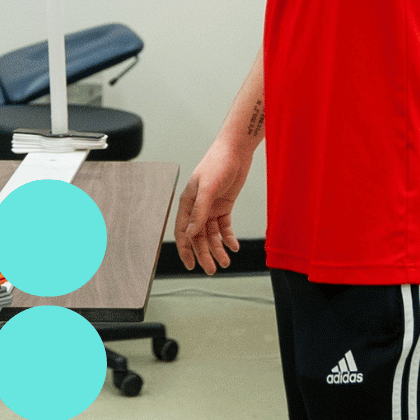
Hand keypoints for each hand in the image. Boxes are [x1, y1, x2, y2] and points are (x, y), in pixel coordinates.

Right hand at [175, 143, 251, 274]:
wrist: (236, 150)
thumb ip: (199, 211)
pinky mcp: (224, 205)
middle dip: (204, 254)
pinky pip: (224, 226)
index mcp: (187, 202)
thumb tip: (191, 234)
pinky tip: (233, 246)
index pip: (183, 231)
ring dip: (218, 248)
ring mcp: (211, 207)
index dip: (185, 249)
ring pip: (212, 234)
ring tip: (226, 262)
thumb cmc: (217, 163)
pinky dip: (228, 237)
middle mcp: (197, 207)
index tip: (190, 265)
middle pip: (199, 236)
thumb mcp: (207, 188)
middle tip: (212, 269)